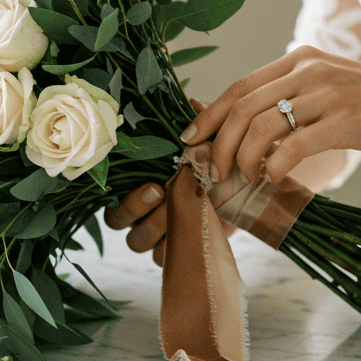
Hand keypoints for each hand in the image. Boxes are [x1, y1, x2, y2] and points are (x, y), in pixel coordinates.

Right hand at [104, 98, 203, 266]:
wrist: (246, 196)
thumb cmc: (217, 166)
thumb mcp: (210, 145)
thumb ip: (199, 127)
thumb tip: (192, 101)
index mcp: (137, 189)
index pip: (114, 202)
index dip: (128, 199)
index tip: (155, 184)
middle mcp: (141, 216)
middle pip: (120, 222)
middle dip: (139, 209)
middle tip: (163, 191)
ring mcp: (157, 238)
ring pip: (139, 242)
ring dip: (158, 228)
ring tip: (183, 211)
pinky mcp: (177, 253)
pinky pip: (164, 259)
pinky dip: (178, 248)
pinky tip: (196, 234)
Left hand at [180, 46, 360, 182]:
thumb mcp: (328, 89)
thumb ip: (292, 99)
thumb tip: (248, 130)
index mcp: (299, 60)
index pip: (238, 87)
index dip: (209, 116)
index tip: (191, 140)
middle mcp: (308, 70)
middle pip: (242, 108)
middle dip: (219, 144)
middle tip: (214, 171)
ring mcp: (327, 93)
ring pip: (262, 127)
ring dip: (243, 159)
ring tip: (244, 179)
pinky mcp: (346, 120)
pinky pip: (294, 146)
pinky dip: (274, 167)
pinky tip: (272, 180)